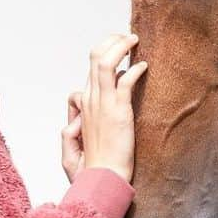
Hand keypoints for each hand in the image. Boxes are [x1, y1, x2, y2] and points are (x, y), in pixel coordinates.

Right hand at [60, 32, 147, 184]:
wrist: (102, 179)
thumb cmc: (93, 166)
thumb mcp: (75, 144)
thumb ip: (73, 126)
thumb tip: (73, 113)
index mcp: (83, 106)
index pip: (89, 71)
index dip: (104, 57)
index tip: (120, 54)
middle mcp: (90, 100)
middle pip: (95, 58)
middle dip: (111, 41)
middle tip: (126, 37)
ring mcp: (103, 104)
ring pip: (105, 62)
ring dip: (120, 46)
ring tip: (134, 40)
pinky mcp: (118, 111)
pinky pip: (124, 80)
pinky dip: (134, 68)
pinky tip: (143, 66)